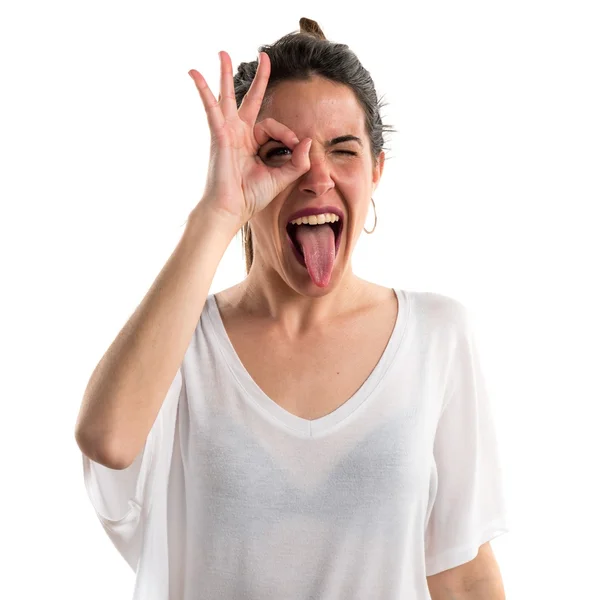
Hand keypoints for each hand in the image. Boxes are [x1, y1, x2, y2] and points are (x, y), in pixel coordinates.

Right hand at [188, 51, 311, 228]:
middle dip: (259, 79)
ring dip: (225, 74)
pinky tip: (194, 73)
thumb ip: (297, 161)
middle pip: (251, 99)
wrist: (232, 208)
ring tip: (223, 53)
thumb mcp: (281, 177)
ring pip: (228, 96)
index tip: (293, 147)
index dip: (287, 134)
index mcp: (254, 143)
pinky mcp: (218, 134)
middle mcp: (240, 133)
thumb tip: (307, 140)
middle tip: (264, 56)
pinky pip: (210, 107)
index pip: (274, 125)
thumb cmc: (252, 196)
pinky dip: (202, 89)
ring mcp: (228, 131)